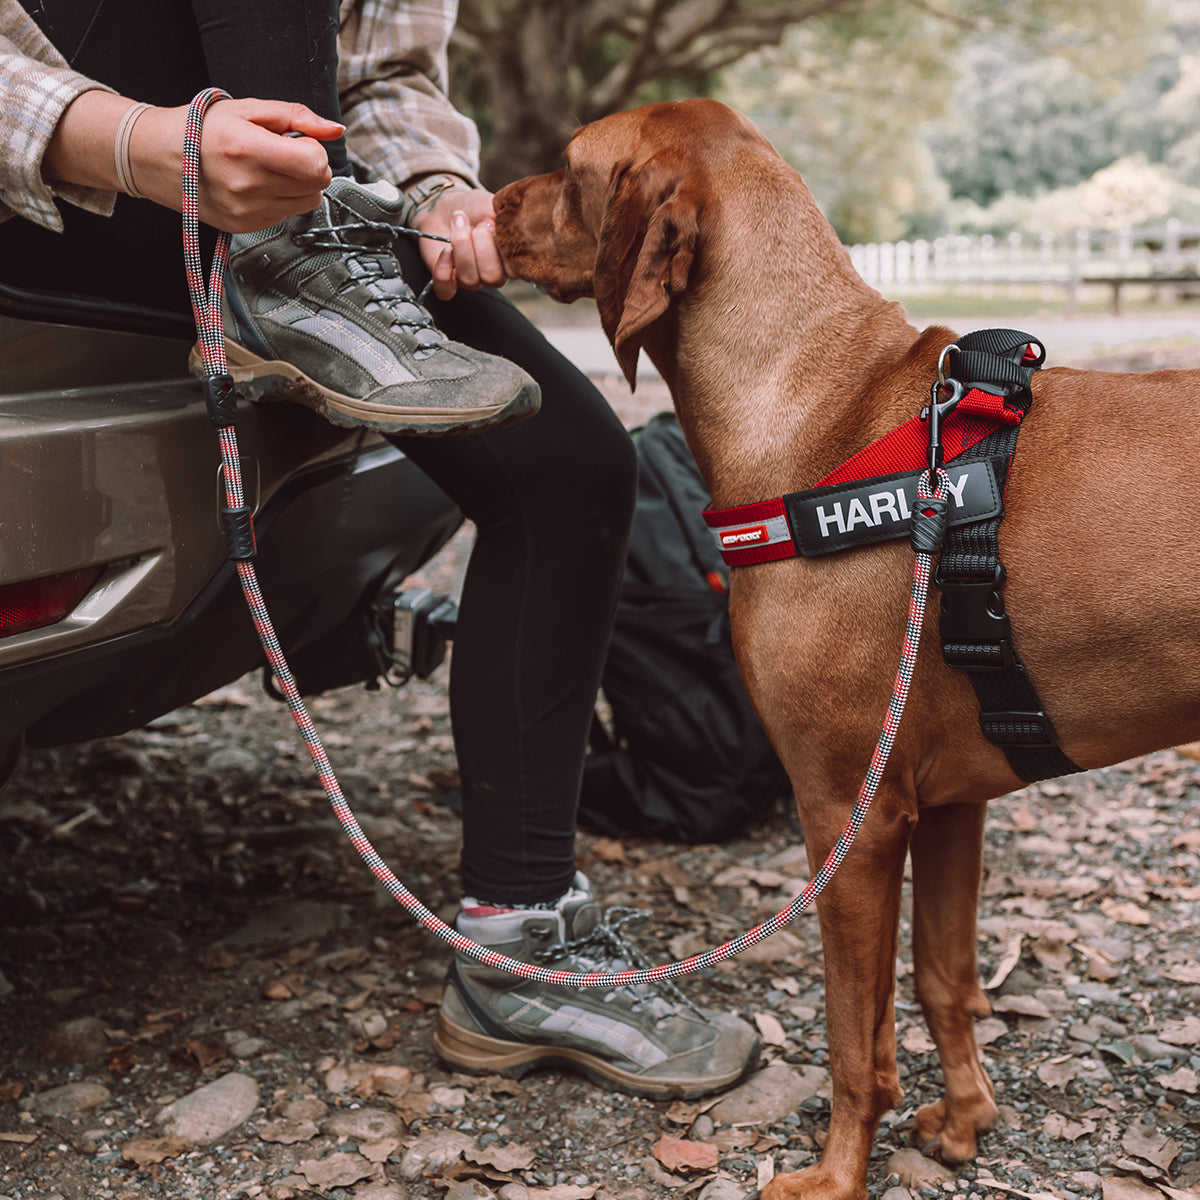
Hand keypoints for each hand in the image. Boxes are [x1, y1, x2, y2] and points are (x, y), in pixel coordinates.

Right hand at [45, 91, 342, 232]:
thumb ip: (297, 116)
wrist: (158, 157)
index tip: (298, 142)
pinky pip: (287, 214)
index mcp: (247, 149)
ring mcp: (246, 211)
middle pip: (317, 185)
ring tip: (269, 167)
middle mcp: (247, 185)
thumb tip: (335, 130)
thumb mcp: (248, 109)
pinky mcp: (245, 226)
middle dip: (309, 166)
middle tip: (284, 153)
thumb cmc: (202, 128)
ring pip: (308, 202)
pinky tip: (257, 183)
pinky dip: (281, 198)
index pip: (316, 164)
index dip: (314, 150)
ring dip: (298, 185)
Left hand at [410, 185, 508, 300]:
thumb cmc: (474, 208)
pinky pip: (446, 290)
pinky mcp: (448, 283)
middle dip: (482, 246)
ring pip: (470, 280)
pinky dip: (443, 269)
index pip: (516, 270)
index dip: (505, 249)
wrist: (447, 208)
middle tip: (478, 225)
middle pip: (492, 277)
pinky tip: (445, 251)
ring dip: (462, 246)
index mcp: (510, 261)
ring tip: (459, 223)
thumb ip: (509, 218)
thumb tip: (515, 224)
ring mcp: (471, 281)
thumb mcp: (496, 206)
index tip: (496, 225)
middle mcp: (493, 274)